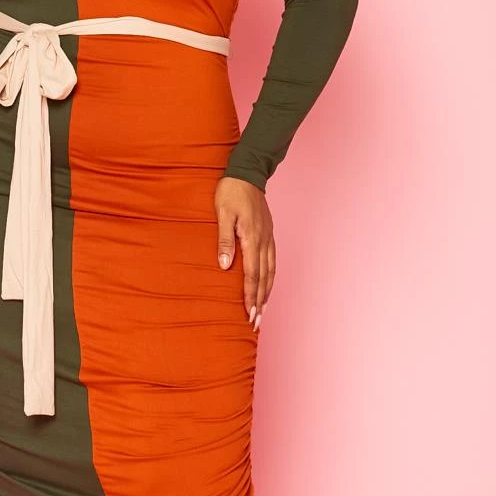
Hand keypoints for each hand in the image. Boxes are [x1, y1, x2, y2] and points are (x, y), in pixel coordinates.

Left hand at [215, 176, 274, 330]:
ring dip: (267, 293)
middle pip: (264, 278)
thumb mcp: (222, 214)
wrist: (247, 174)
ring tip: (263, 311)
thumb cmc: (231, 193)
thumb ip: (224, 240)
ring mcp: (268, 238)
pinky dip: (271, 278)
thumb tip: (225, 265)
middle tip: (256, 322)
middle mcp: (264, 241)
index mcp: (252, 238)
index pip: (252, 275)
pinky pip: (272, 262)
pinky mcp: (269, 235)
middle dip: (260, 302)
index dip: (251, 296)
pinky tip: (267, 286)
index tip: (249, 314)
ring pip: (271, 272)